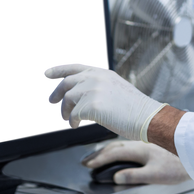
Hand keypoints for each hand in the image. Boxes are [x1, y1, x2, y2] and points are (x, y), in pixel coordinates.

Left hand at [42, 61, 166, 141]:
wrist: (146, 116)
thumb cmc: (134, 107)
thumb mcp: (115, 87)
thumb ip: (97, 85)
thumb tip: (78, 94)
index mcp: (101, 72)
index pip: (73, 67)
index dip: (57, 70)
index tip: (46, 74)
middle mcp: (95, 78)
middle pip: (65, 83)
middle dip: (55, 93)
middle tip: (50, 101)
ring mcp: (92, 90)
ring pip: (67, 100)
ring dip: (64, 111)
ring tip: (68, 119)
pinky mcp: (91, 106)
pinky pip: (73, 115)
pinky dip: (72, 121)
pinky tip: (76, 125)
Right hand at [82, 140, 191, 184]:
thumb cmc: (179, 164)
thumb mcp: (155, 175)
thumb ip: (134, 175)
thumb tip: (116, 177)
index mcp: (139, 148)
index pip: (114, 153)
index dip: (99, 160)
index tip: (87, 165)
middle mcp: (141, 142)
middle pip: (114, 146)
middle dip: (98, 153)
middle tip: (86, 161)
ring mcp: (145, 141)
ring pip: (121, 143)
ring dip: (107, 149)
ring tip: (96, 155)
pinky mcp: (151, 142)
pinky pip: (128, 143)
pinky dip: (117, 147)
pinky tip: (118, 150)